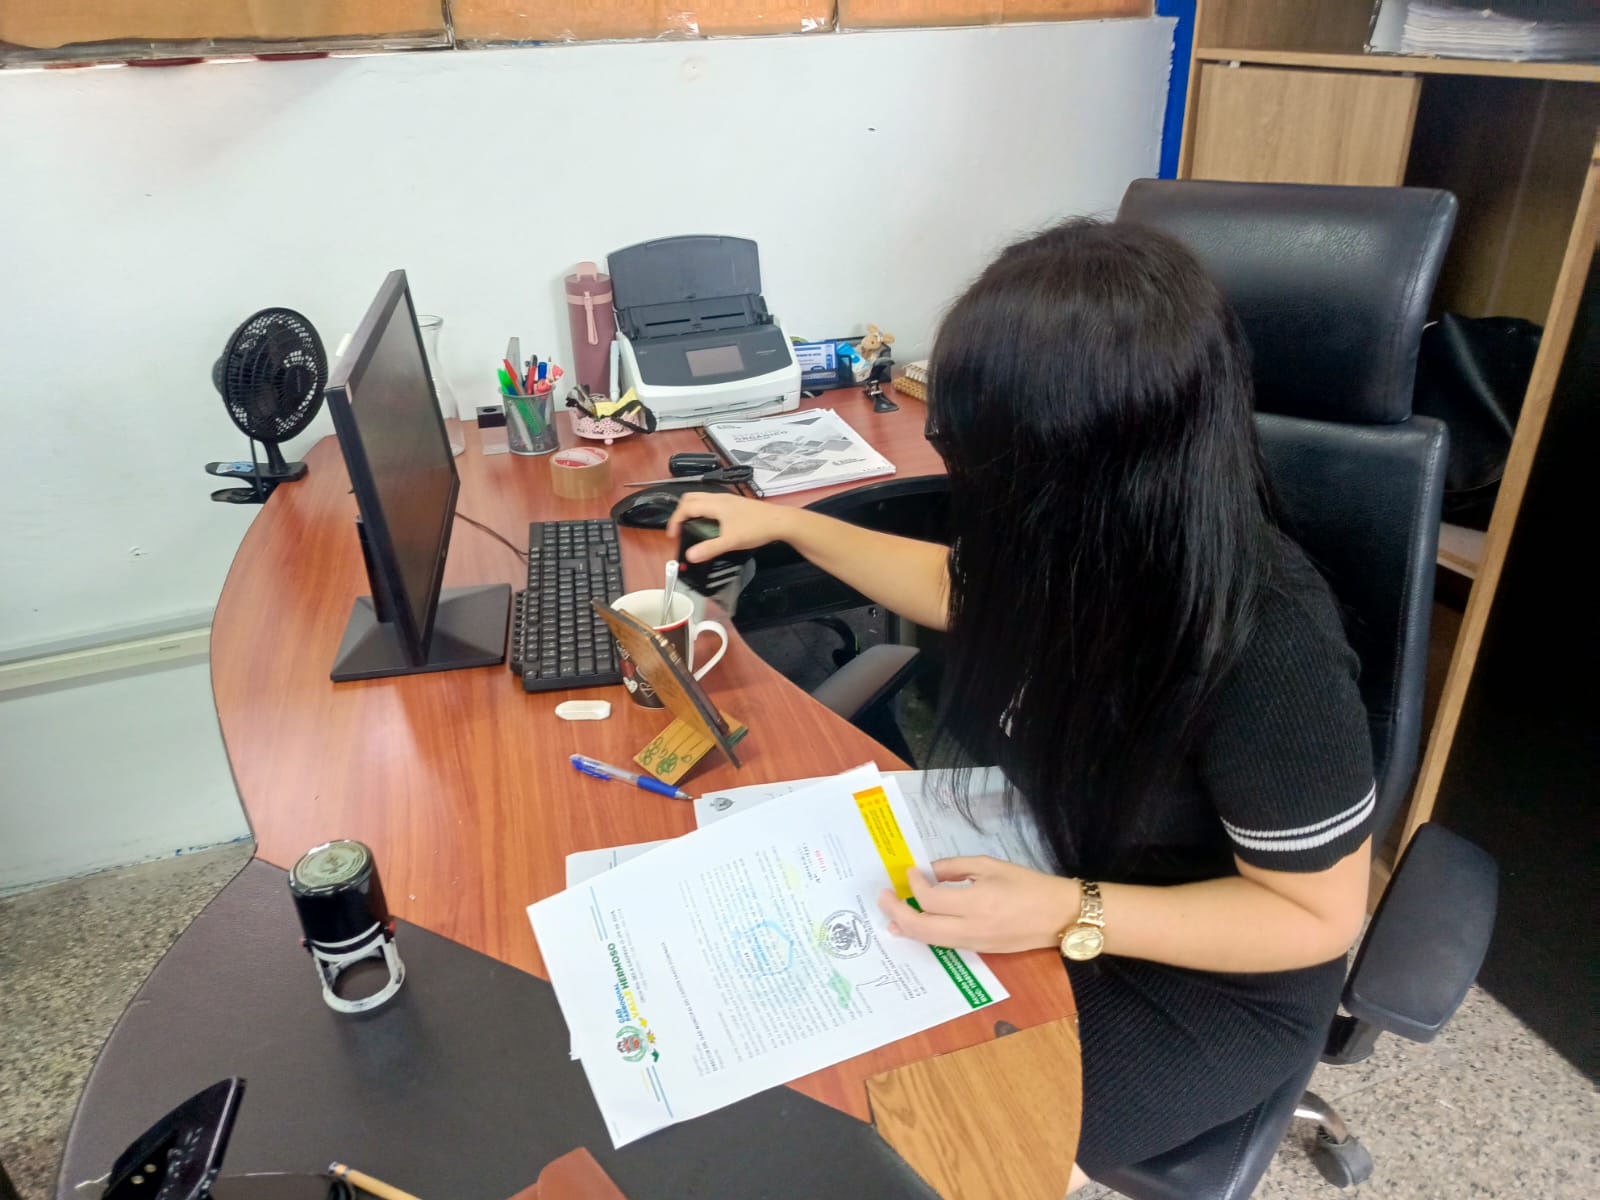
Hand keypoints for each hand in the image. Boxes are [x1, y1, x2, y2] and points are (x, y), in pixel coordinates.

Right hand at [664, 491, 794, 562]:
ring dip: (692, 511)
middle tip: (679, 529)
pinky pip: (712, 503)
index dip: (675, 520)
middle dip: (681, 512)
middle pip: (691, 498)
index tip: (673, 535)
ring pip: (702, 499)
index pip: (686, 507)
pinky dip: (704, 512)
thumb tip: (690, 556)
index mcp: (715, 504)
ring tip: (691, 528)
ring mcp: (728, 500)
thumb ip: (709, 549)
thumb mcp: (731, 541)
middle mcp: (720, 498)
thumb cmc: (757, 528)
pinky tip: (710, 526)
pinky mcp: (735, 504)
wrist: (780, 521)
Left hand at [877, 856, 1080, 953]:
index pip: (931, 899)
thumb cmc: (1028, 884)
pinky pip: (944, 944)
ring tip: (890, 915)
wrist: (1060, 915)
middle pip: (922, 927)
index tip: (911, 872)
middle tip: (882, 897)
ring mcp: (975, 943)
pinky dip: (925, 935)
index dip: (914, 885)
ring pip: (930, 941)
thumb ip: (956, 867)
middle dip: (897, 912)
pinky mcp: (979, 950)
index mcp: (977, 902)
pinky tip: (915, 927)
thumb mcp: (991, 866)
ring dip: (907, 928)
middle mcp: (972, 928)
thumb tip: (930, 871)